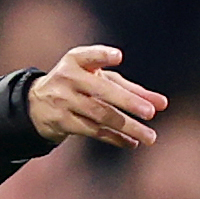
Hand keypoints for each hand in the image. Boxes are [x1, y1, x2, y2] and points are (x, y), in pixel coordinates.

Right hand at [27, 45, 164, 151]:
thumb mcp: (101, 80)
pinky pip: (92, 130)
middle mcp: (67, 79)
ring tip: (150, 137)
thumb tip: (163, 104)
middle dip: (127, 101)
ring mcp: (62, 101)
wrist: (36, 104)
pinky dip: (114, 138)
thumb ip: (132, 89)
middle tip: (151, 112)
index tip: (118, 57)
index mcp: (76, 61)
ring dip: (127, 127)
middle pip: (101, 91)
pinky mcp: (61, 121)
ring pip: (100, 115)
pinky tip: (132, 142)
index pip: (89, 56)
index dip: (102, 56)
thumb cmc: (80, 86)